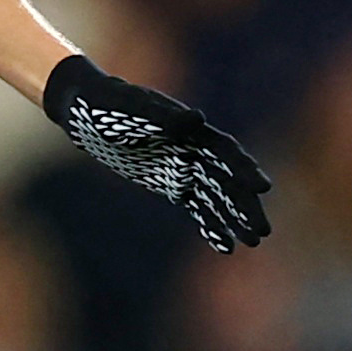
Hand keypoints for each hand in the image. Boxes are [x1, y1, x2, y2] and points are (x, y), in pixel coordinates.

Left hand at [43, 54, 273, 252]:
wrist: (87, 110)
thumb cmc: (111, 105)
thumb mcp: (134, 109)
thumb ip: (164, 117)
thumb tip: (196, 120)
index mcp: (192, 130)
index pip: (226, 153)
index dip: (245, 170)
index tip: (262, 189)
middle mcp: (194, 150)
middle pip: (228, 181)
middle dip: (246, 205)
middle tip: (263, 230)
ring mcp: (183, 169)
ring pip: (216, 198)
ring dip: (235, 219)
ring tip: (254, 241)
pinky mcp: (170, 184)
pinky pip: (196, 207)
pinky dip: (211, 225)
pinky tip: (226, 246)